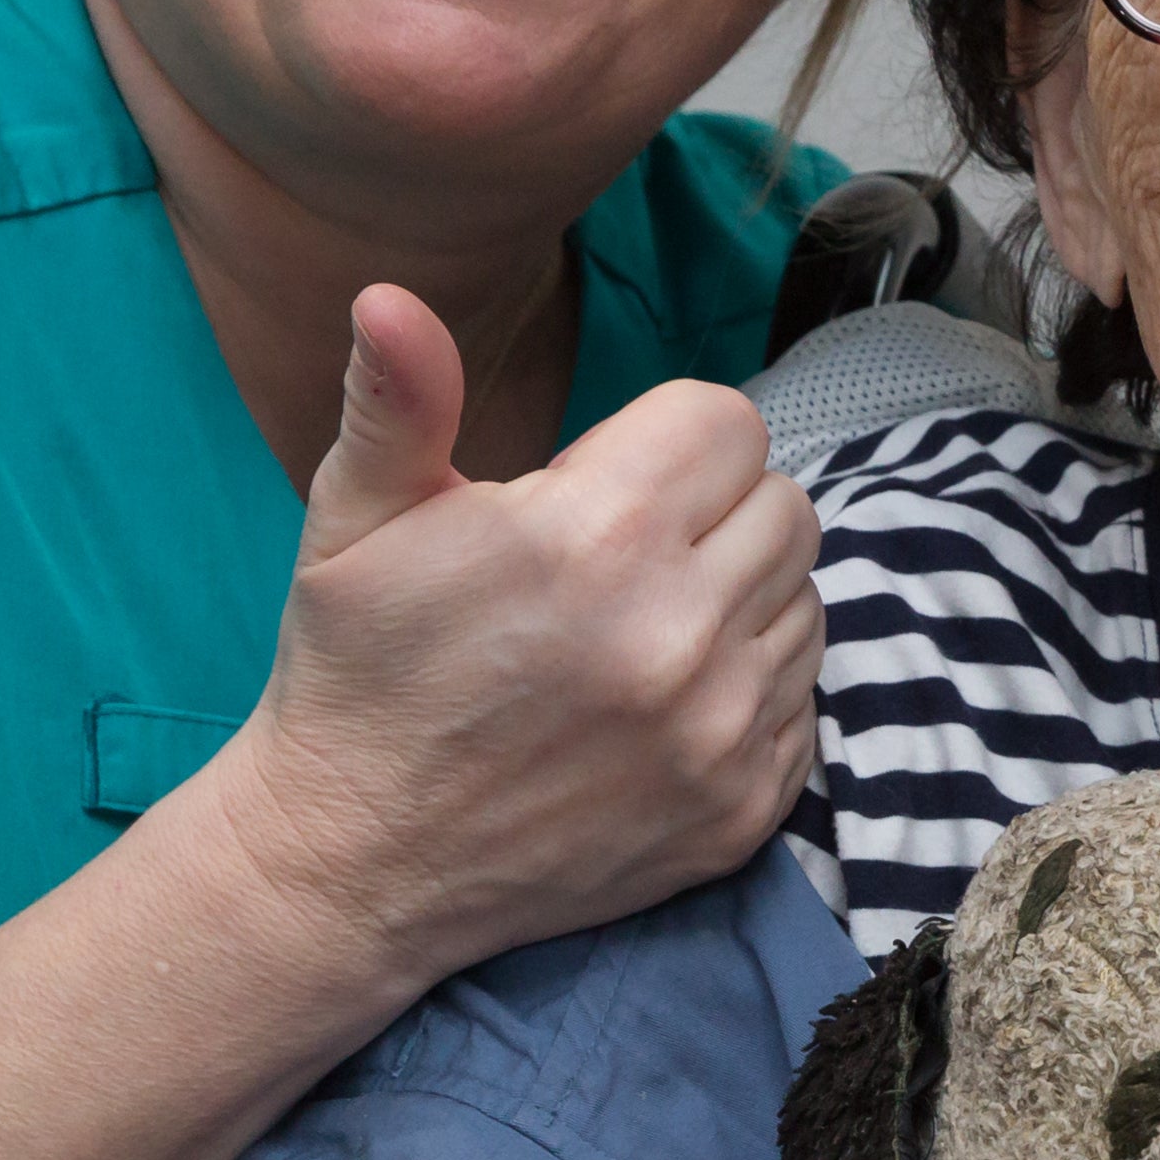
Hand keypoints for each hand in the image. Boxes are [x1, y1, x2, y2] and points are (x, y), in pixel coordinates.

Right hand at [207, 286, 820, 995]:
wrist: (353, 863)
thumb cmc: (357, 672)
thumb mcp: (354, 521)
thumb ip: (400, 400)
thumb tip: (389, 297)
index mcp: (598, 538)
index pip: (728, 423)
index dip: (664, 440)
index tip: (596, 484)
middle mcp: (680, 634)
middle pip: (783, 505)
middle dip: (711, 510)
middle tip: (617, 556)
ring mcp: (720, 731)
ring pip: (806, 600)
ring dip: (739, 597)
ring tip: (635, 627)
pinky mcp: (742, 807)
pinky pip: (803, 700)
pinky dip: (750, 688)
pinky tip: (658, 701)